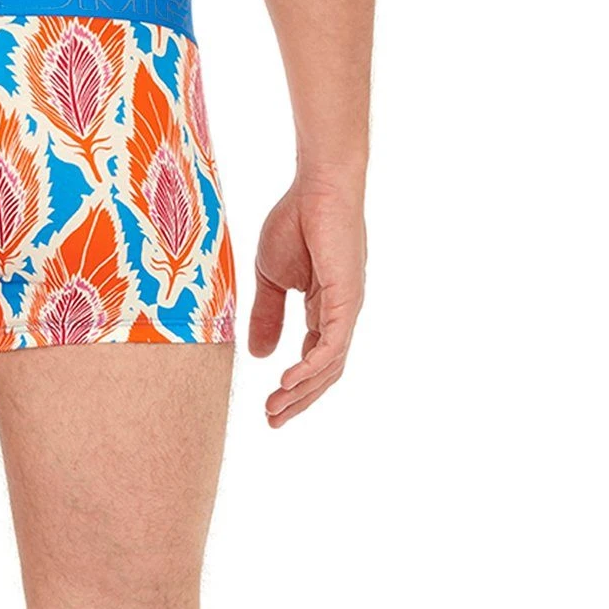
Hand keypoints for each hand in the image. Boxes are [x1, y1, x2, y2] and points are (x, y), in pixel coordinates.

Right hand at [248, 179, 364, 426]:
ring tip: (275, 408)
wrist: (315, 188)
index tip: (267, 409)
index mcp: (323, 310)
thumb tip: (261, 355)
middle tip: (271, 420)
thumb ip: (266, 316)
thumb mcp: (270, 278)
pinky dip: (312, 366)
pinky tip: (288, 380)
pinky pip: (332, 344)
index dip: (293, 388)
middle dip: (299, 400)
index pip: (314, 360)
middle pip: (325, 371)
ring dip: (302, 390)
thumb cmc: (295, 222)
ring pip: (330, 364)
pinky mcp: (347, 298)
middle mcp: (340, 315)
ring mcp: (347, 308)